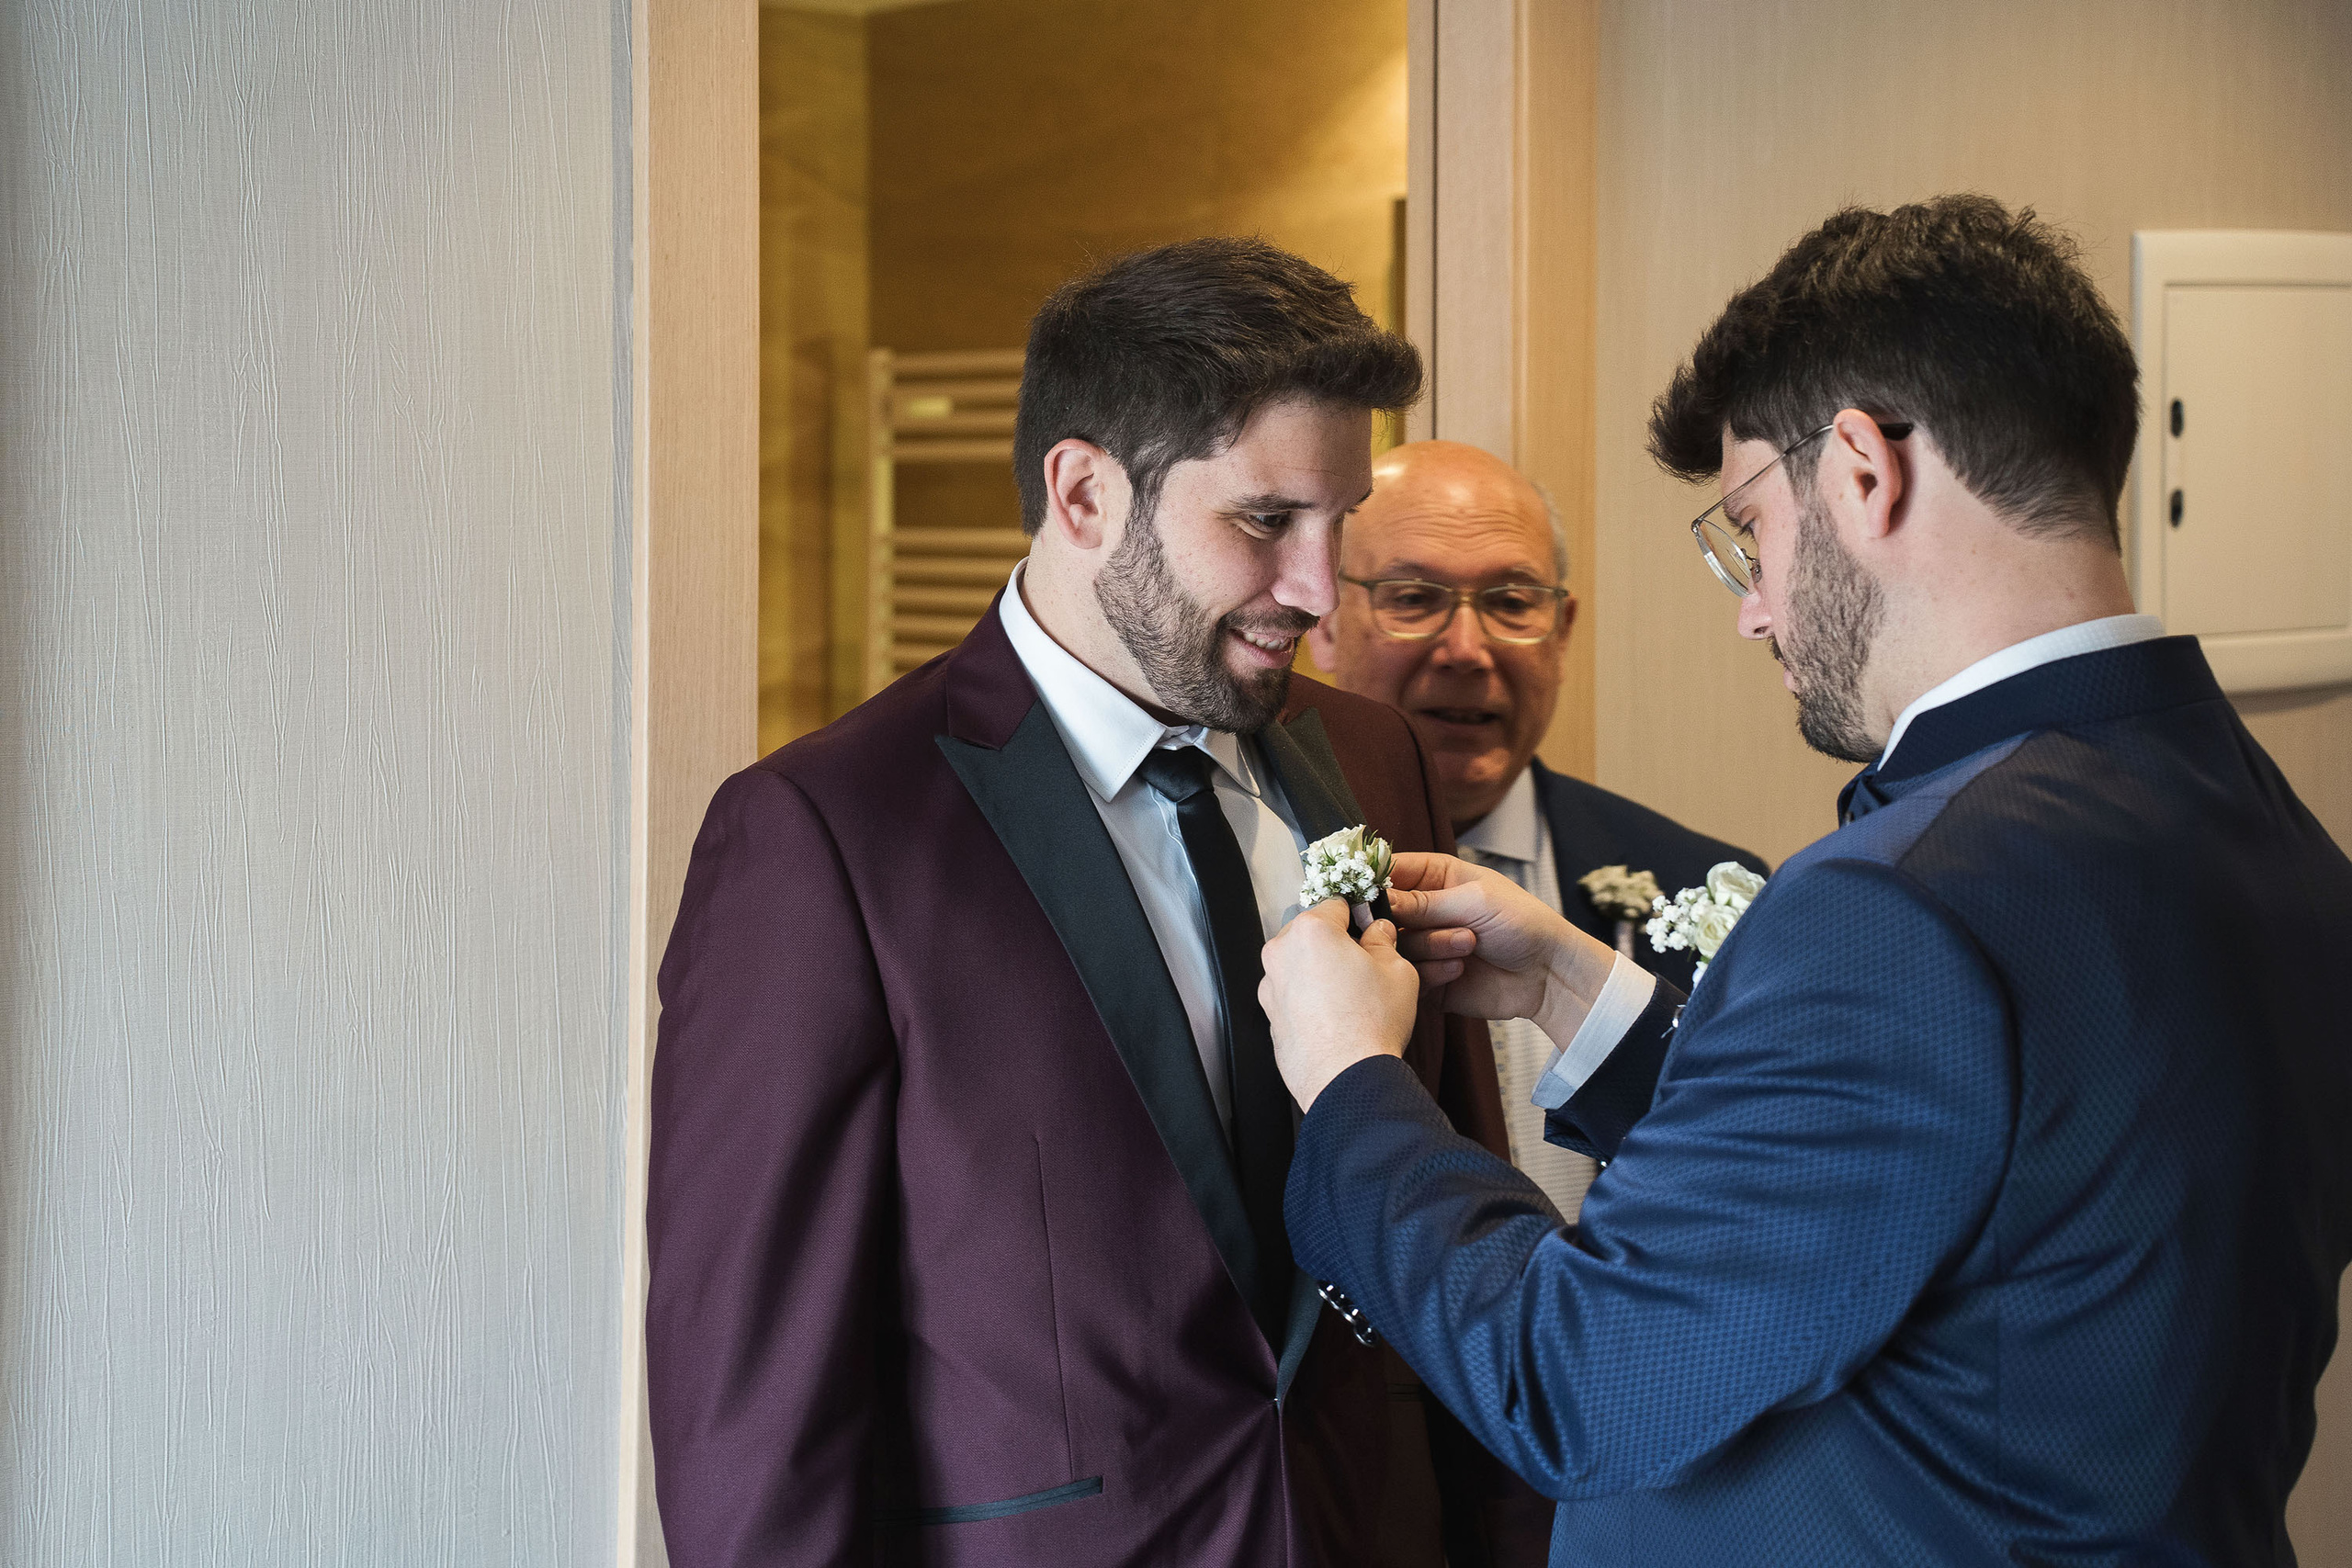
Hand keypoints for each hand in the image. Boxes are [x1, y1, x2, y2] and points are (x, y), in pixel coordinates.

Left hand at [1259, 899, 1420, 1112]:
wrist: (1346, 1078)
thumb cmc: (1372, 1021)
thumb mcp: (1397, 971)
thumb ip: (1384, 941)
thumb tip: (1378, 931)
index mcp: (1312, 931)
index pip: (1336, 904)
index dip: (1358, 914)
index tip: (1370, 928)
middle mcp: (1281, 952)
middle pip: (1312, 932)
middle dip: (1335, 943)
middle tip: (1364, 965)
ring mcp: (1270, 986)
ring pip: (1299, 963)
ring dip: (1319, 970)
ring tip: (1350, 995)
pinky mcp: (1269, 1015)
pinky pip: (1291, 994)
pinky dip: (1309, 998)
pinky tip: (1334, 1016)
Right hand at [1386, 853, 1617, 1033]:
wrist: (1548, 974)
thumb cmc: (1521, 923)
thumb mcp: (1475, 900)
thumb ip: (1423, 901)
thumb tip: (1376, 901)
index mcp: (1435, 878)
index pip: (1390, 871)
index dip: (1374, 881)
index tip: (1365, 893)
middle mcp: (1425, 911)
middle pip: (1384, 914)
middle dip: (1408, 921)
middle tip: (1438, 925)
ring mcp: (1425, 946)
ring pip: (1396, 947)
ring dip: (1431, 947)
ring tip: (1468, 946)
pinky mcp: (1428, 980)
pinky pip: (1409, 977)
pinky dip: (1432, 974)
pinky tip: (1459, 970)